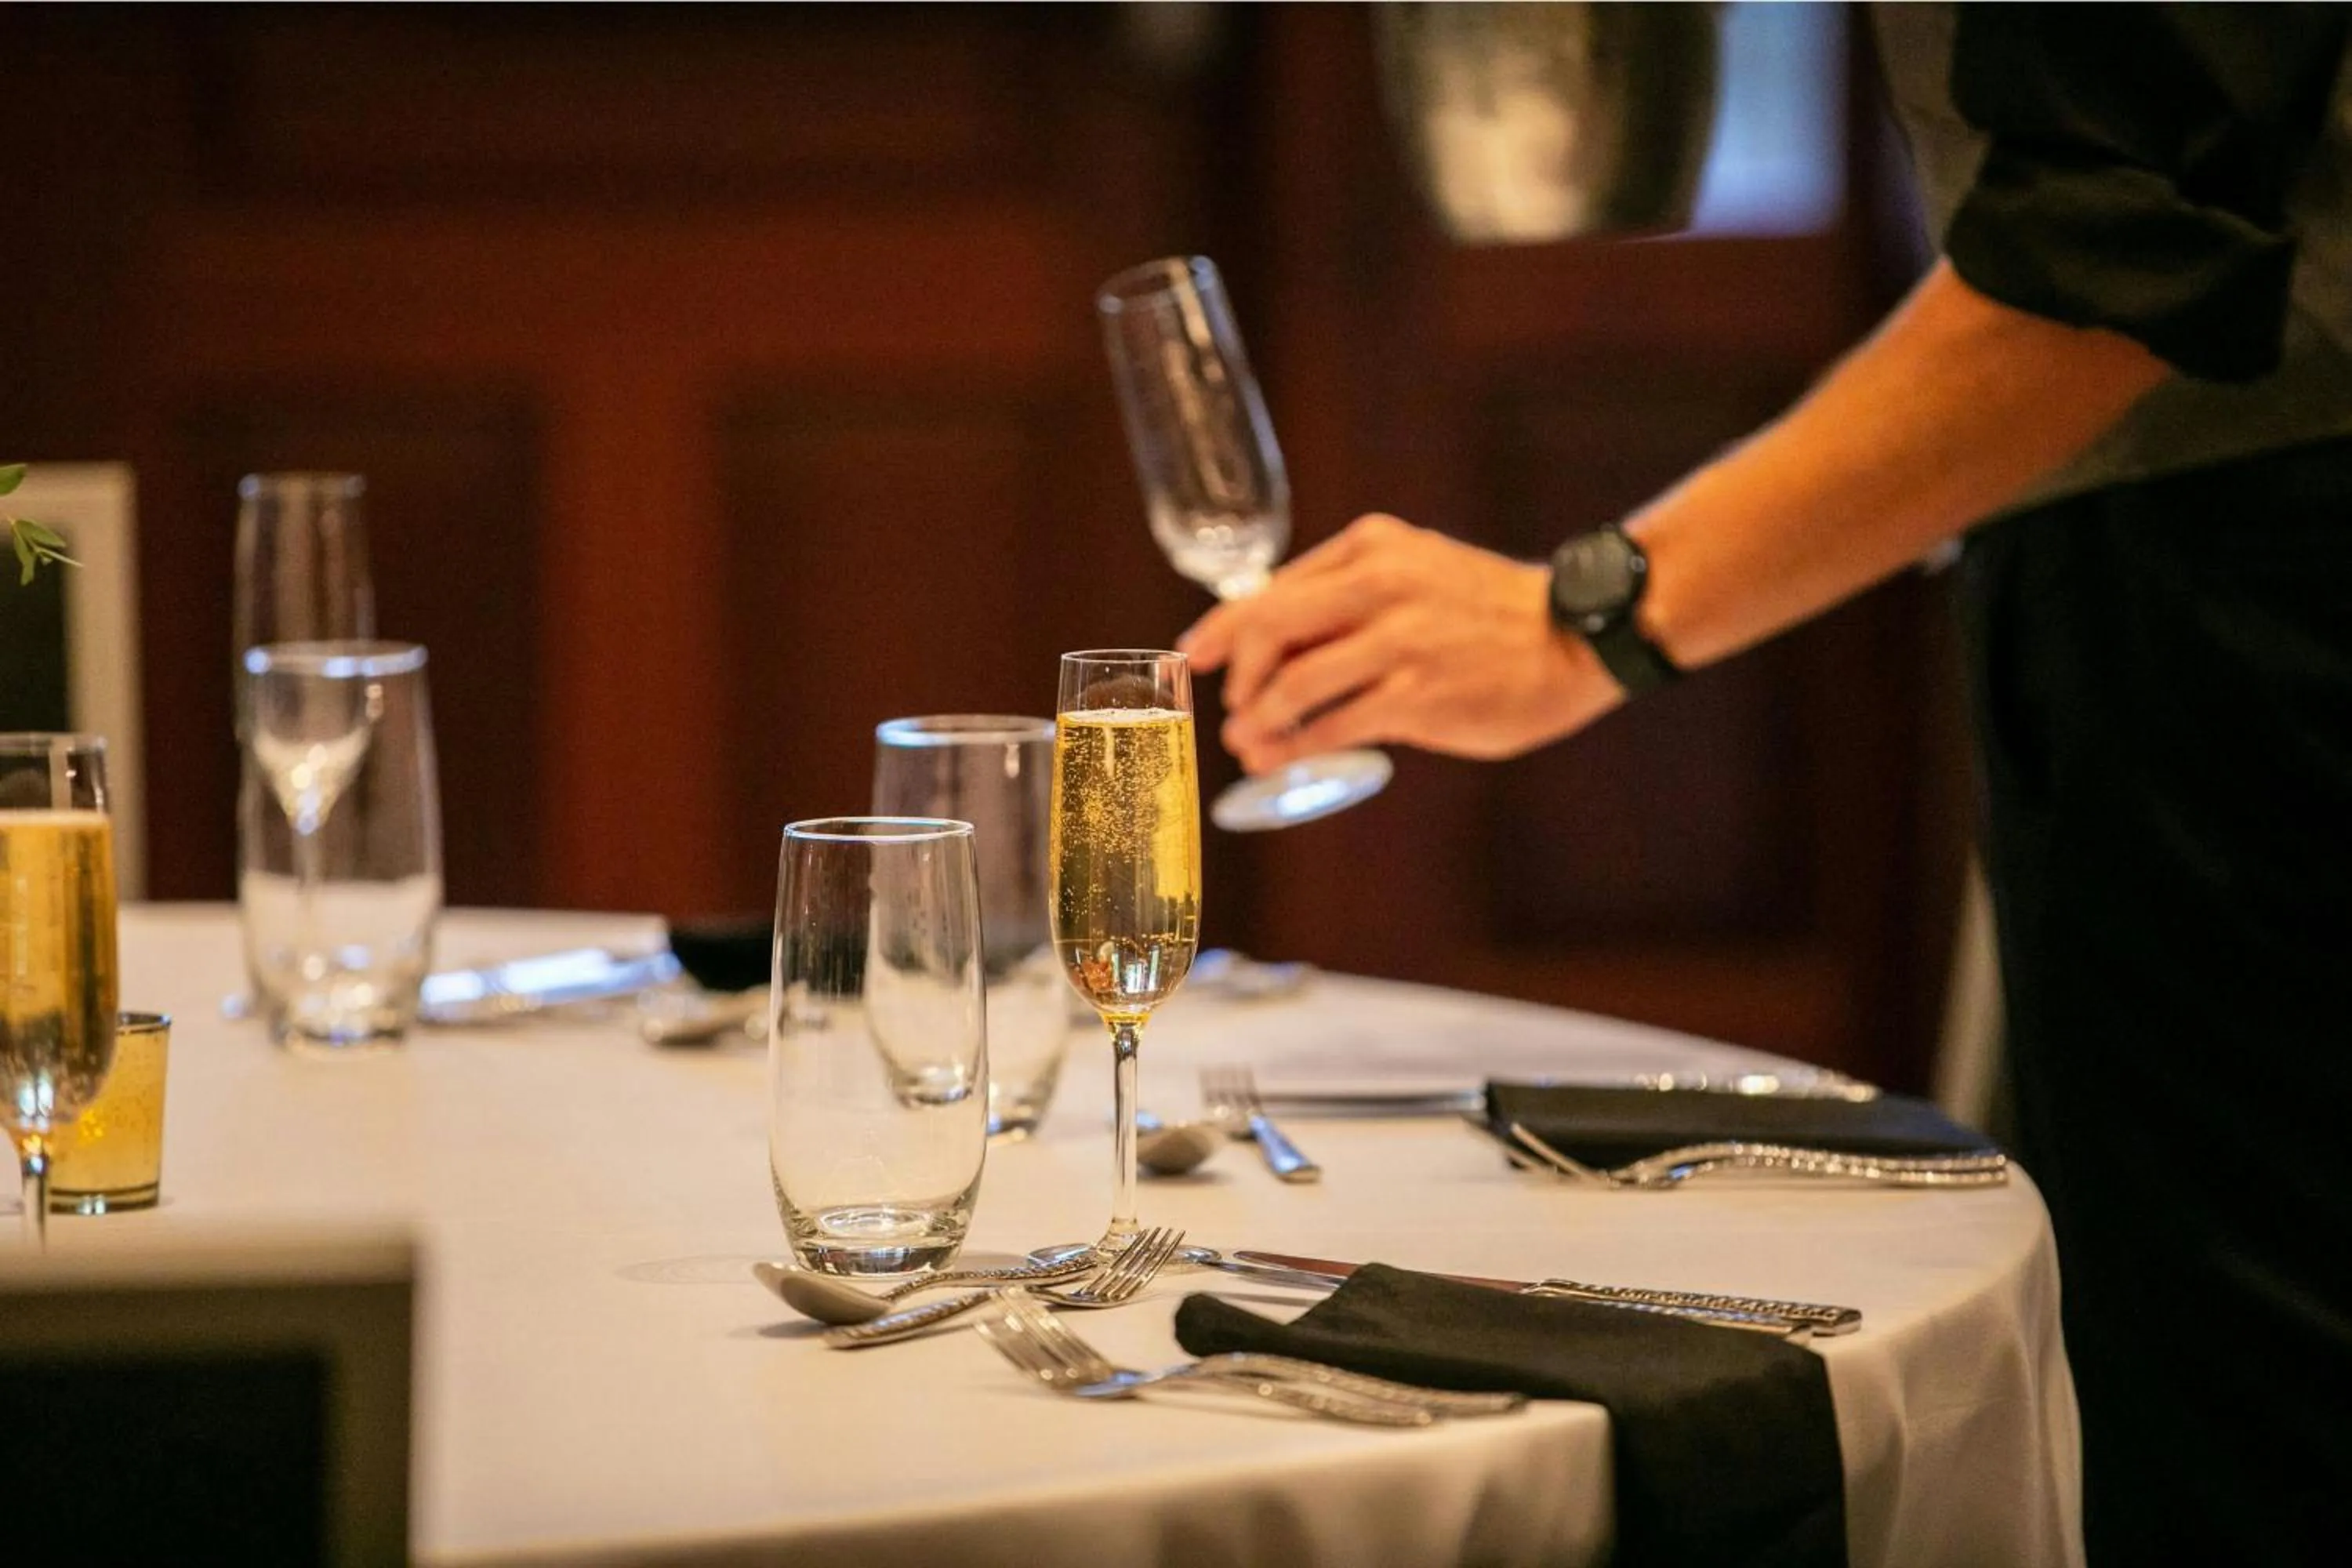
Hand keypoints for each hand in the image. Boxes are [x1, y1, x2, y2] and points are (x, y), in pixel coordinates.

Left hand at [1177, 513, 1621, 771]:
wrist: (1575, 637)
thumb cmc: (1488, 612)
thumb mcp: (1415, 571)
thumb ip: (1350, 593)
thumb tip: (1274, 641)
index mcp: (1373, 548)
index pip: (1272, 589)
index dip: (1223, 629)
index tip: (1195, 658)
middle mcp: (1381, 585)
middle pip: (1270, 629)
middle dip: (1236, 676)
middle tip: (1229, 707)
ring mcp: (1401, 641)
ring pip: (1295, 682)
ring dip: (1258, 720)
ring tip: (1246, 743)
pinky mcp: (1420, 696)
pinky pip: (1335, 725)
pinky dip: (1295, 745)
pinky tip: (1279, 758)